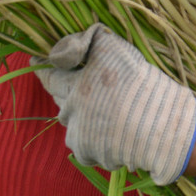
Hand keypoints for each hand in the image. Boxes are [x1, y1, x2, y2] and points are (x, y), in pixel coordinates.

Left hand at [33, 24, 195, 184]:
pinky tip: (111, 130)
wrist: (160, 126)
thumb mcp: (115, 50)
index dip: (43, 66)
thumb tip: (68, 44)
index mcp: (75, 88)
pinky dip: (93, 136)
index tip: (36, 59)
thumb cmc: (138, 84)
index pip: (50, 76)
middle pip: (61, 101)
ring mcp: (79, 137)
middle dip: (66, 92)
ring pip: (72, 124)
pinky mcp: (91, 155)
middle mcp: (71, 114)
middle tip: (80, 84)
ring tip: (101, 109)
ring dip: (81, 115)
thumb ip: (89, 41)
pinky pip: (85, 144)